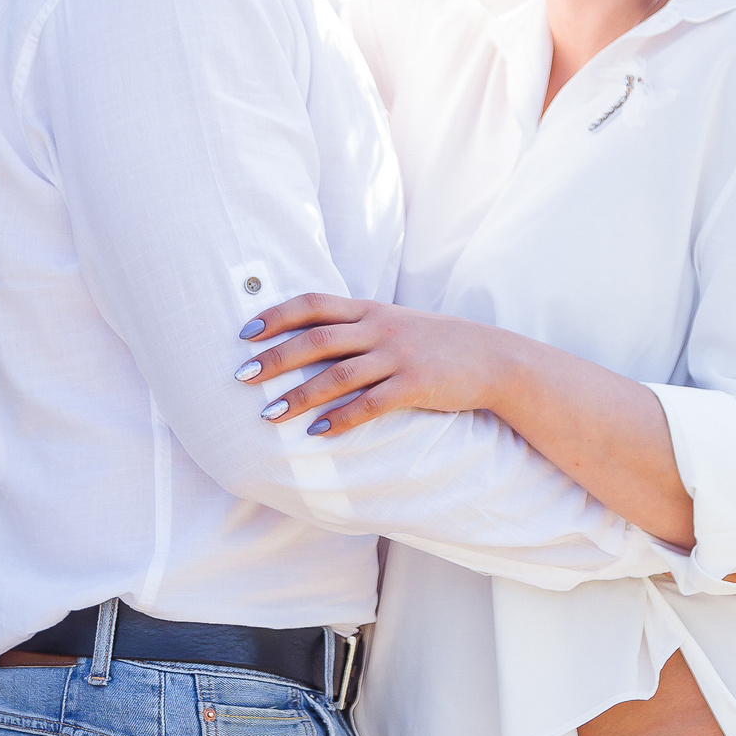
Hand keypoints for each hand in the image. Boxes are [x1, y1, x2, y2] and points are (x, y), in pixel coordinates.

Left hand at [240, 294, 512, 436]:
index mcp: (371, 309)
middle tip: (242, 376)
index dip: (276, 316)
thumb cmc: (436, 343)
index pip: (313, 303)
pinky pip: (372, 403)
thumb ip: (356, 327)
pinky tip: (319, 432)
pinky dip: (342, 418)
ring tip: (270, 415)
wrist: (493, 357)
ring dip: (300, 395)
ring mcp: (399, 356)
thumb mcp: (395, 323)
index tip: (244, 334)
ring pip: (339, 374)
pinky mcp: (416, 385)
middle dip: (276, 358)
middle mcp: (380, 328)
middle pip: (317, 338)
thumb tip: (306, 339)